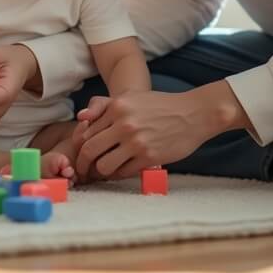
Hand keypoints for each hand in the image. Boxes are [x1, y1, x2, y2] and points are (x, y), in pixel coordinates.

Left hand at [73, 83, 242, 180]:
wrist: (192, 114)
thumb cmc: (158, 105)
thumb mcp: (130, 97)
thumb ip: (103, 106)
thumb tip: (81, 118)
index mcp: (116, 106)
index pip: (86, 131)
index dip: (80, 146)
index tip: (81, 154)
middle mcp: (123, 123)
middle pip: (90, 150)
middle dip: (83, 163)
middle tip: (83, 170)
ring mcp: (136, 141)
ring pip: (104, 165)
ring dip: (100, 172)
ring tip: (102, 172)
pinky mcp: (149, 157)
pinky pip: (124, 173)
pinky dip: (118, 175)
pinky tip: (120, 172)